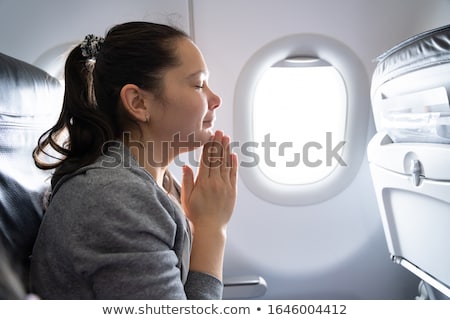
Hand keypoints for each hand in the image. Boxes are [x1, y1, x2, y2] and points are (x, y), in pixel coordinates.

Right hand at [180, 130, 237, 279]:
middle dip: (218, 144)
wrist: (209, 229)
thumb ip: (187, 181)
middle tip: (219, 132)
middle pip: (217, 159)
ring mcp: (225, 187)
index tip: (210, 136)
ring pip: (226, 164)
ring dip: (226, 150)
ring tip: (226, 138)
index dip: (208, 147)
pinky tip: (233, 155)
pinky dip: (233, 164)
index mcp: (202, 183)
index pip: (206, 160)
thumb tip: (186, 166)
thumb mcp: (186, 198)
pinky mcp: (232, 192)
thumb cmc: (195, 215)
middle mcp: (215, 183)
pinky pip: (233, 175)